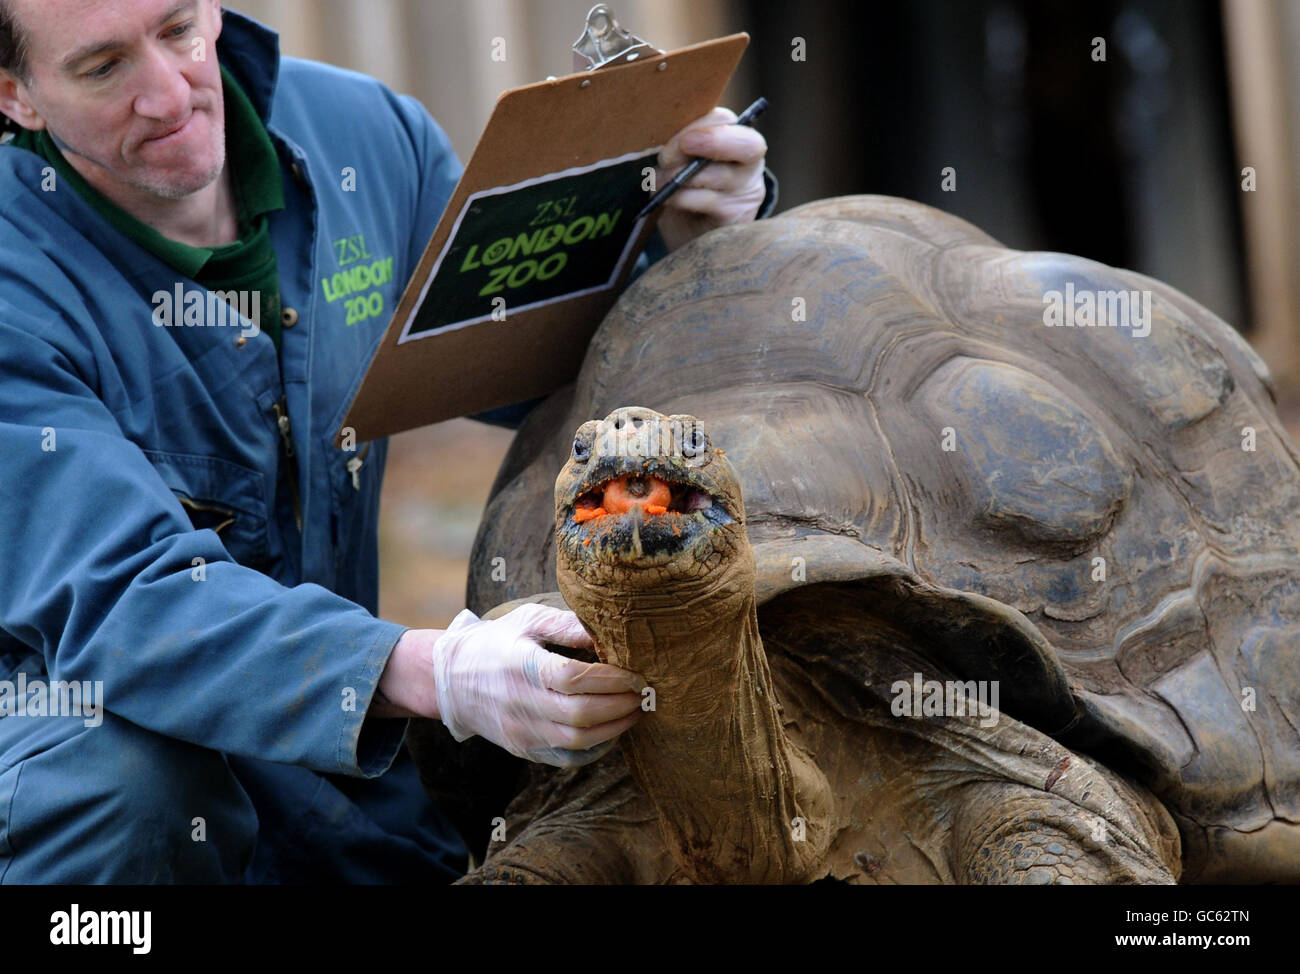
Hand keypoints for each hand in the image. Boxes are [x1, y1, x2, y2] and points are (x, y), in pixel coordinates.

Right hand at [421, 603, 644, 766]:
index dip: (610, 679)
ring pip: (577, 741)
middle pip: (580, 714)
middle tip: (644, 694)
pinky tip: (612, 730)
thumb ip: (567, 625)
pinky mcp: (524, 749)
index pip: (572, 679)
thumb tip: (607, 631)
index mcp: (521, 665)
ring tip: (635, 710)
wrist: (452, 680)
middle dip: (621, 706)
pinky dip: (596, 748)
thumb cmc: (497, 643)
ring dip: (615, 728)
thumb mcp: (527, 620)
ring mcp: (521, 731)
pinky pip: (567, 758)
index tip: (635, 674)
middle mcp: (520, 702)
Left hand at [654, 106, 767, 252]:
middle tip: (667, 158)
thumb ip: (680, 145)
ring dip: (680, 177)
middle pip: (744, 144)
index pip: (726, 121)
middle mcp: (750, 163)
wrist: (688, 233)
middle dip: (704, 144)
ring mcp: (747, 192)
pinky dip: (681, 198)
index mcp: (735, 138)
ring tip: (656, 181)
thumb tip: (660, 134)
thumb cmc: (684, 187)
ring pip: (719, 175)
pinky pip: (707, 201)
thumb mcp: (681, 160)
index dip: (699, 126)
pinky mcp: (737, 217)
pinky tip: (665, 199)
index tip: (677, 140)